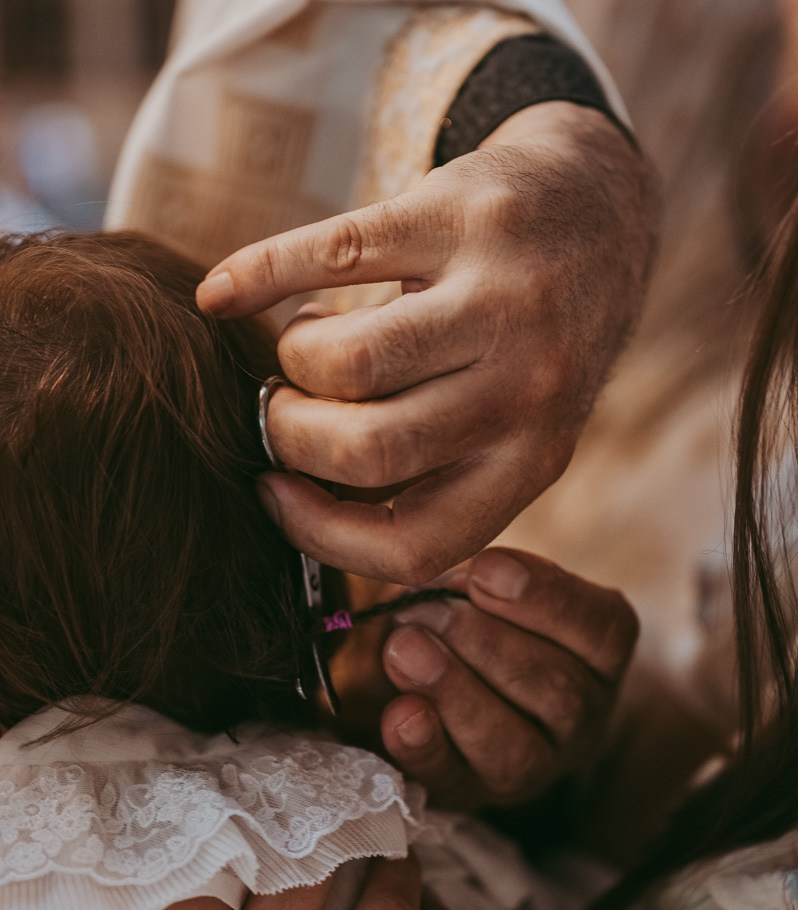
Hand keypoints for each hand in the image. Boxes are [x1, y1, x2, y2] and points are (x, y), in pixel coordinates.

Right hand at [197, 102, 657, 582]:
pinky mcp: (460, 214)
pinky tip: (222, 294)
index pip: (417, 544)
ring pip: (348, 362)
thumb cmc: (528, 342)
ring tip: (304, 346)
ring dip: (295, 362)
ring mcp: (499, 295)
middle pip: (368, 451)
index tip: (277, 494)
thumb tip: (297, 503)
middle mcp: (528, 385)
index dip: (323, 536)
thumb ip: (433, 468)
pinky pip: (332, 253)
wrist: (596, 212)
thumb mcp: (510, 424)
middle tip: (285, 409)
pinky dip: (259, 275)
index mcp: (534, 458)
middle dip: (294, 437)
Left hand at [379, 548, 638, 809]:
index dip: (546, 599)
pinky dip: (424, 746)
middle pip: (559, 692)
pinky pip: (453, 781)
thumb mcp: (492, 586)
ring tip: (404, 649)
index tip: (484, 570)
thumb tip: (463, 583)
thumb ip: (486, 582)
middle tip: (428, 612)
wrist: (438, 675)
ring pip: (514, 749)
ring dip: (455, 693)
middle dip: (486, 645)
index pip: (604, 630)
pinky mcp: (472, 792)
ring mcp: (533, 766)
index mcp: (600, 654)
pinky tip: (399, 713)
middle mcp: (583, 717)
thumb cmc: (479, 618)